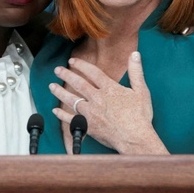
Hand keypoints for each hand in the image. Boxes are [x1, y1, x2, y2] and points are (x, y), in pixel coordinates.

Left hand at [49, 51, 168, 154]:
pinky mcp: (88, 126)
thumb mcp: (141, 91)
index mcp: (109, 89)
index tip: (72, 61)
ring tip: (52, 86)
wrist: (135, 138)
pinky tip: (55, 111)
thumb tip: (135, 54)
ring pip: (71, 100)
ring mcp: (91, 113)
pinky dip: (62, 115)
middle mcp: (97, 99)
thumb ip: (136, 72)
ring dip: (60, 92)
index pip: (92, 72)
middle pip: (78, 84)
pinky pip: (71, 120)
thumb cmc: (139, 116)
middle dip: (66, 75)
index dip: (81, 65)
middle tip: (57, 70)